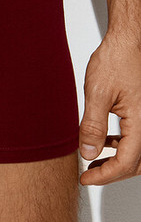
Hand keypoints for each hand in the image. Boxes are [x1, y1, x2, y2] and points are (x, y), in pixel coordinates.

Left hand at [79, 31, 140, 185]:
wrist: (128, 42)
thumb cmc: (116, 60)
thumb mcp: (97, 94)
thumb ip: (93, 126)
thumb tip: (88, 154)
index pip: (126, 163)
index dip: (104, 176)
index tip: (85, 179)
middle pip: (136, 163)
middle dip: (112, 172)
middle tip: (89, 175)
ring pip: (138, 152)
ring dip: (118, 161)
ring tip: (93, 162)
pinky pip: (137, 138)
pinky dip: (122, 146)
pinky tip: (105, 143)